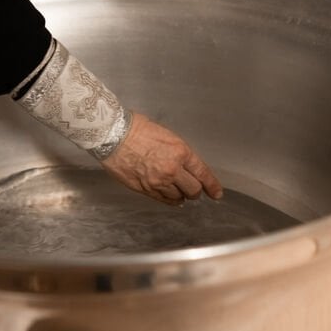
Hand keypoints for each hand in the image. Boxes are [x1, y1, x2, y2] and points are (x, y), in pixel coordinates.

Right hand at [100, 112, 222, 205]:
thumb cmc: (136, 129)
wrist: (113, 135)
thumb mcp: (165, 135)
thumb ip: (177, 152)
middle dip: (196, 191)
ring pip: (179, 197)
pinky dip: (170, 201)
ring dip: (182, 196)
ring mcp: (158, 181)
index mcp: (180, 152)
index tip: (216, 193)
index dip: (212, 186)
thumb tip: (183, 163)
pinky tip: (172, 198)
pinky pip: (163, 200)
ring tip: (181, 193)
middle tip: (195, 191)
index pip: (203, 173)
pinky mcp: (145, 189)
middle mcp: (172, 169)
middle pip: (194, 189)